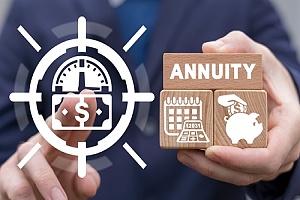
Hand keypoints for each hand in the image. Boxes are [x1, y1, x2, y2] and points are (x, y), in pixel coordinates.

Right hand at [0, 90, 99, 198]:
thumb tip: (88, 185)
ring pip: (33, 160)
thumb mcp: (74, 186)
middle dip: (65, 114)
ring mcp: (23, 160)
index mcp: (65, 145)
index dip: (83, 111)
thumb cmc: (56, 191)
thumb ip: (85, 182)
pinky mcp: (6, 178)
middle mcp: (44, 146)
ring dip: (47, 181)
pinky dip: (30, 199)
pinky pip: (18, 188)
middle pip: (54, 127)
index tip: (89, 95)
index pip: (76, 127)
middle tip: (74, 101)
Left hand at [177, 31, 299, 184]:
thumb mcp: (258, 54)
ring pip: (239, 174)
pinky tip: (191, 152)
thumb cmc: (268, 74)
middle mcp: (281, 146)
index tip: (211, 151)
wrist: (273, 88)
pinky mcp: (253, 156)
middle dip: (215, 167)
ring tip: (184, 154)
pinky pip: (234, 168)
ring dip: (209, 169)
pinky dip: (213, 164)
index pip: (269, 155)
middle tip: (186, 153)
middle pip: (249, 170)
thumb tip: (210, 48)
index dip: (240, 158)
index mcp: (288, 124)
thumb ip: (238, 45)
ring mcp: (268, 154)